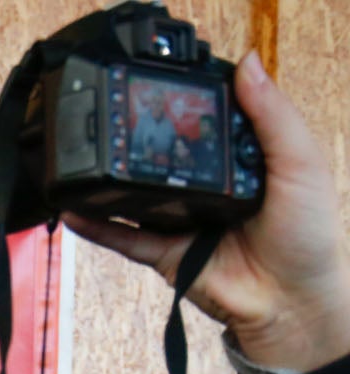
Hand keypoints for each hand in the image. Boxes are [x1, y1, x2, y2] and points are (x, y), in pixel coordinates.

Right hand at [65, 52, 349, 373]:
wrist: (290, 302)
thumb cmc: (308, 237)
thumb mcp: (300, 162)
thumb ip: (274, 115)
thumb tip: (250, 63)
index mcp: (240, 162)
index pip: (207, 124)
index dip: (188, 105)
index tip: (162, 86)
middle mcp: (206, 188)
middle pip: (165, 157)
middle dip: (141, 140)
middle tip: (115, 116)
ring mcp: (181, 220)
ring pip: (136, 195)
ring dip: (109, 180)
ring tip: (84, 157)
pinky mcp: (164, 253)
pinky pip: (123, 236)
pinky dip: (96, 225)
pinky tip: (73, 208)